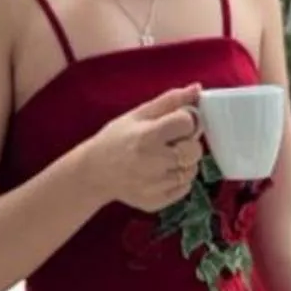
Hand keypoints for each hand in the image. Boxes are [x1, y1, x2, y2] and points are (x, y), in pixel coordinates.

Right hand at [86, 83, 205, 213]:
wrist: (93, 173)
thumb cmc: (116, 139)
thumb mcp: (138, 114)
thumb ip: (170, 101)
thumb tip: (197, 88)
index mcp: (148, 136)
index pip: (188, 123)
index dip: (184, 121)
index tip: (173, 123)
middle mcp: (154, 162)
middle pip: (195, 150)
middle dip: (188, 143)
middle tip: (171, 142)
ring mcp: (155, 185)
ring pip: (192, 171)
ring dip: (184, 162)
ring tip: (165, 158)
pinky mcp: (156, 202)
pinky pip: (184, 189)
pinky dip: (178, 180)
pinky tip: (162, 173)